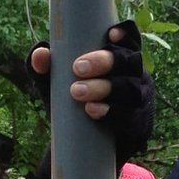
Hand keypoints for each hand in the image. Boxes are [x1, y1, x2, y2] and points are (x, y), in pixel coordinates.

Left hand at [28, 20, 154, 161]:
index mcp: (119, 58)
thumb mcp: (58, 84)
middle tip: (78, 68)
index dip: (126, 33)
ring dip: (104, 88)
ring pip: (130, 89)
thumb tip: (40, 54)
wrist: (88, 144)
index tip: (109, 35)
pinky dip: (111, 112)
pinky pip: (129, 115)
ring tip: (77, 92)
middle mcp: (134, 74)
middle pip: (129, 61)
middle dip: (104, 61)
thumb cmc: (75, 101)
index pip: (131, 39)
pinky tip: (93, 111)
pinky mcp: (136, 122)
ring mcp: (138, 99)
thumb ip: (47, 68)